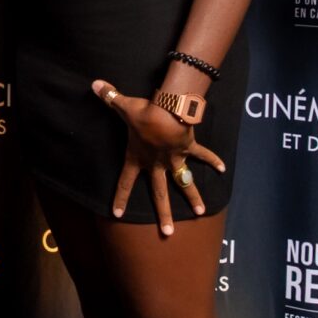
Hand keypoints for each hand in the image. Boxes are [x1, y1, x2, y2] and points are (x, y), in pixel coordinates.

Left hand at [91, 79, 226, 235]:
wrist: (167, 113)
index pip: (125, 182)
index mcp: (138, 158)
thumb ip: (108, 96)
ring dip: (193, 197)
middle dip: (163, 213)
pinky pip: (202, 156)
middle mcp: (156, 163)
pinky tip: (223, 169)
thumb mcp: (122, 105)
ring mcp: (173, 158)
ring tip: (200, 212)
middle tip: (167, 232)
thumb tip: (94, 84)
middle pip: (159, 194)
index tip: (116, 214)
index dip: (120, 197)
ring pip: (183, 183)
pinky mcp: (188, 148)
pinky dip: (213, 160)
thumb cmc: (142, 113)